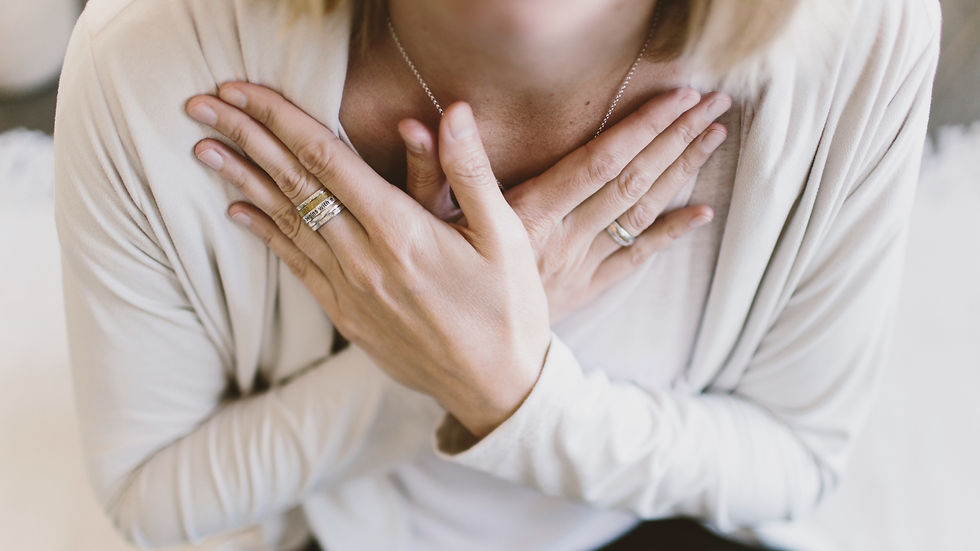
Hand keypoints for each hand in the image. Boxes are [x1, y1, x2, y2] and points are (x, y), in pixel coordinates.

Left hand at [186, 85, 549, 437]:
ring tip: (204, 147)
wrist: (496, 390)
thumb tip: (452, 112)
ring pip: (285, 222)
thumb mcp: (506, 237)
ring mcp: (350, 290)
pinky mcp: (347, 316)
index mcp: (401, 231)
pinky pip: (295, 266)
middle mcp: (364, 259)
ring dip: (242, 179)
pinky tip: (237, 212)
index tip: (240, 88)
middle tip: (200, 103)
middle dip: (245, 136)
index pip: (326, 159)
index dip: (279, 117)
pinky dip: (265, 233)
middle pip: (293, 184)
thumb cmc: (509, 309)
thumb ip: (471, 172)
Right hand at [397, 88, 729, 320]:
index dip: (641, 128)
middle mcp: (563, 238)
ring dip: (679, 173)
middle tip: (716, 103)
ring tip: (714, 136)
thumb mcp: (425, 223)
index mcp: (530, 216)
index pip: (598, 163)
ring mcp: (579, 265)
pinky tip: (700, 212)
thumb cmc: (437, 278)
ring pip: (639, 214)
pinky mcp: (585, 287)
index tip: (679, 96)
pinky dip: (669, 235)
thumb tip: (434, 118)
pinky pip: (635, 259)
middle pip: (631, 182)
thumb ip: (431, 169)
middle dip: (675, 139)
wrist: (461, 355)